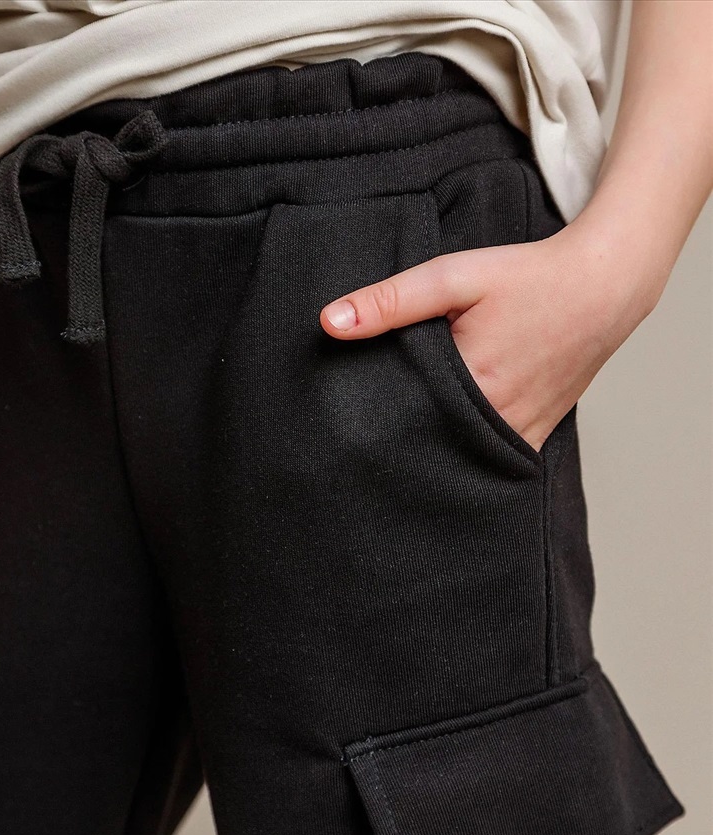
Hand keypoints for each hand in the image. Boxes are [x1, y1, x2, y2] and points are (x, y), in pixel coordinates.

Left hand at [319, 224, 657, 453]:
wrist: (602, 285)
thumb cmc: (527, 277)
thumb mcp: (452, 277)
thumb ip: (389, 302)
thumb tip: (328, 323)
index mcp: (475, 388)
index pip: (404, 424)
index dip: (374, 425)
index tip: (347, 426)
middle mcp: (501, 422)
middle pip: (432, 449)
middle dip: (400, 446)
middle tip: (362, 445)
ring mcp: (523, 434)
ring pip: (462, 460)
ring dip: (434, 453)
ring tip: (400, 446)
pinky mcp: (536, 435)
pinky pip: (492, 458)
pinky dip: (467, 452)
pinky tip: (443, 443)